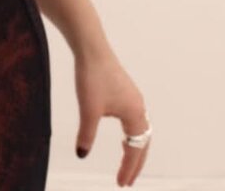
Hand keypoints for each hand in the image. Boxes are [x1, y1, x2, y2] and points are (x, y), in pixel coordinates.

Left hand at [74, 46, 149, 186]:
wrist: (91, 48)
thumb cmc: (92, 77)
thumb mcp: (88, 110)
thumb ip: (86, 134)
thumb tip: (81, 154)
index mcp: (135, 114)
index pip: (135, 150)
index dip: (128, 169)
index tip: (121, 184)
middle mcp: (138, 107)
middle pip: (143, 142)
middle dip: (136, 162)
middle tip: (127, 180)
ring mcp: (133, 98)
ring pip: (140, 129)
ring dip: (135, 146)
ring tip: (127, 160)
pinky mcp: (124, 90)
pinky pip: (134, 118)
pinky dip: (131, 132)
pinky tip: (122, 133)